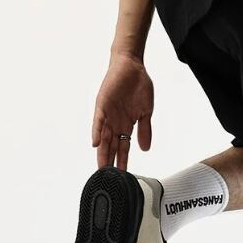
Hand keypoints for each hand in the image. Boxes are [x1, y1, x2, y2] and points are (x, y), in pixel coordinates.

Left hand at [91, 52, 152, 169]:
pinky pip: (98, 121)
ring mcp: (108, 114)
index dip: (123, 159)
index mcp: (127, 124)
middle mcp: (115, 122)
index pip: (124, 146)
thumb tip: (145, 148)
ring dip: (102, 151)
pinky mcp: (102, 105)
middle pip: (112, 145)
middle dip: (110, 160)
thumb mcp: (146, 111)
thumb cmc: (139, 86)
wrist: (132, 66)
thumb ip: (145, 130)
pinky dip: (97, 131)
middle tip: (108, 176)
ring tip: (101, 166)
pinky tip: (96, 143)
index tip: (123, 174)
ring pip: (104, 137)